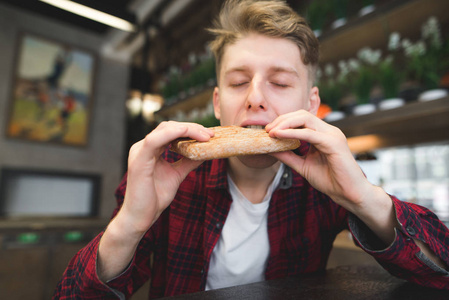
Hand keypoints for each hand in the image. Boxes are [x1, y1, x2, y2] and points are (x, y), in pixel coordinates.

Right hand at [118, 121, 213, 235]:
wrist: (141, 218)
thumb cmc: (154, 198)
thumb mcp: (176, 175)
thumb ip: (187, 162)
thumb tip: (204, 152)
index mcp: (150, 150)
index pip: (171, 131)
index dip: (190, 129)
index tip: (209, 134)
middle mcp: (142, 147)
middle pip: (169, 127)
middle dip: (192, 128)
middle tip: (211, 134)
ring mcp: (139, 152)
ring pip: (164, 130)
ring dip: (187, 129)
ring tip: (205, 136)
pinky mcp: (138, 161)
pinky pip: (154, 141)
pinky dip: (172, 134)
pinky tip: (186, 133)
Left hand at [265, 110, 372, 210]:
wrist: (349, 194)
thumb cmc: (330, 181)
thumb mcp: (303, 166)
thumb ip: (288, 156)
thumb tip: (269, 149)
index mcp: (323, 134)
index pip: (301, 118)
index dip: (284, 121)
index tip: (268, 130)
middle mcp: (329, 131)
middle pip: (302, 114)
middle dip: (282, 119)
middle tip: (267, 129)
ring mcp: (333, 135)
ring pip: (306, 119)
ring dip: (285, 124)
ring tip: (271, 132)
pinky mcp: (334, 143)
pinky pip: (310, 134)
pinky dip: (293, 133)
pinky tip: (280, 136)